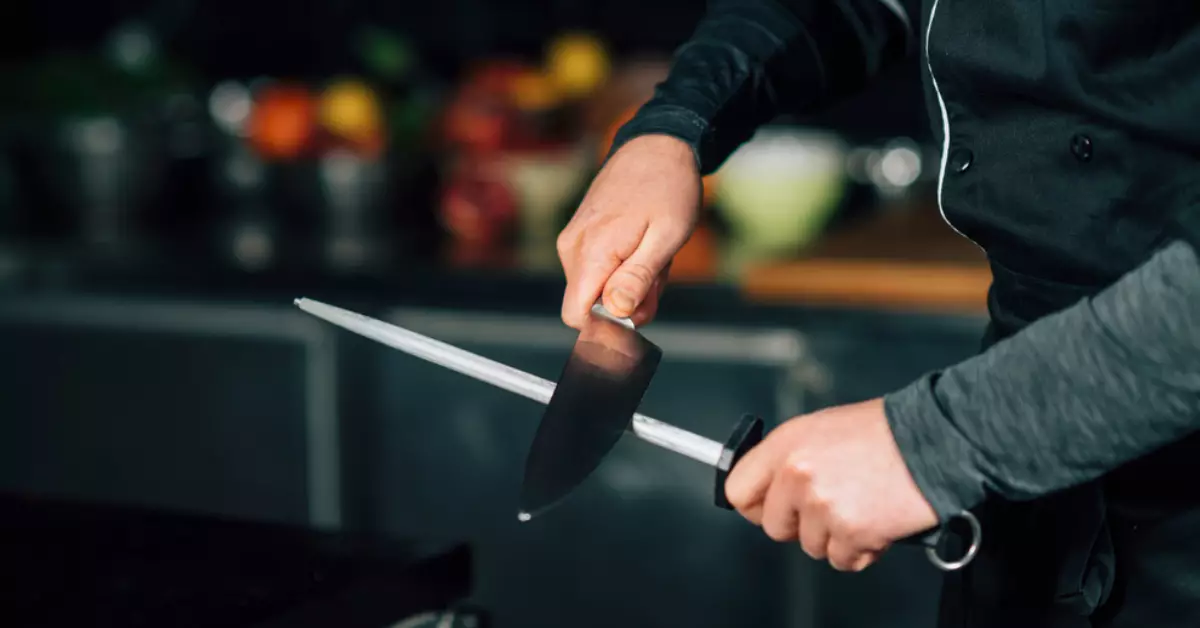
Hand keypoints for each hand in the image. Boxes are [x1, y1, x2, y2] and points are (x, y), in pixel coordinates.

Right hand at [557, 134, 701, 328]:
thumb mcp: (666, 237)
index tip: (638, 314)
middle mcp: (573, 247)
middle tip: (658, 272)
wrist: (656, 145)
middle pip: (591, 304)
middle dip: (627, 301)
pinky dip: (623, 266)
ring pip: (596, 287)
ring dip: (629, 282)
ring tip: (653, 252)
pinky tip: (642, 244)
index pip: (576, 315)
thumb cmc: (668, 188)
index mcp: (593, 251)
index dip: (606, 326)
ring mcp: (574, 239)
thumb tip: (615, 312)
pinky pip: (597, 268)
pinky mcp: (579, 234)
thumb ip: (638, 278)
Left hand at [725, 398, 938, 571]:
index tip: (770, 508)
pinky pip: (843, 560)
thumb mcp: (823, 429)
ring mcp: (822, 505)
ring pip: (811, 545)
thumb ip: (792, 458)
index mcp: (786, 444)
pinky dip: (861, 549)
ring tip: (862, 505)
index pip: (739, 490)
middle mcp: (797, 474)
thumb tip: (773, 488)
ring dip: (836, 535)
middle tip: (830, 508)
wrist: (934, 441)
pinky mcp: (851, 532)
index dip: (756, 505)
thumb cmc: (885, 433)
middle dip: (800, 525)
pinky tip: (877, 521)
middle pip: (774, 527)